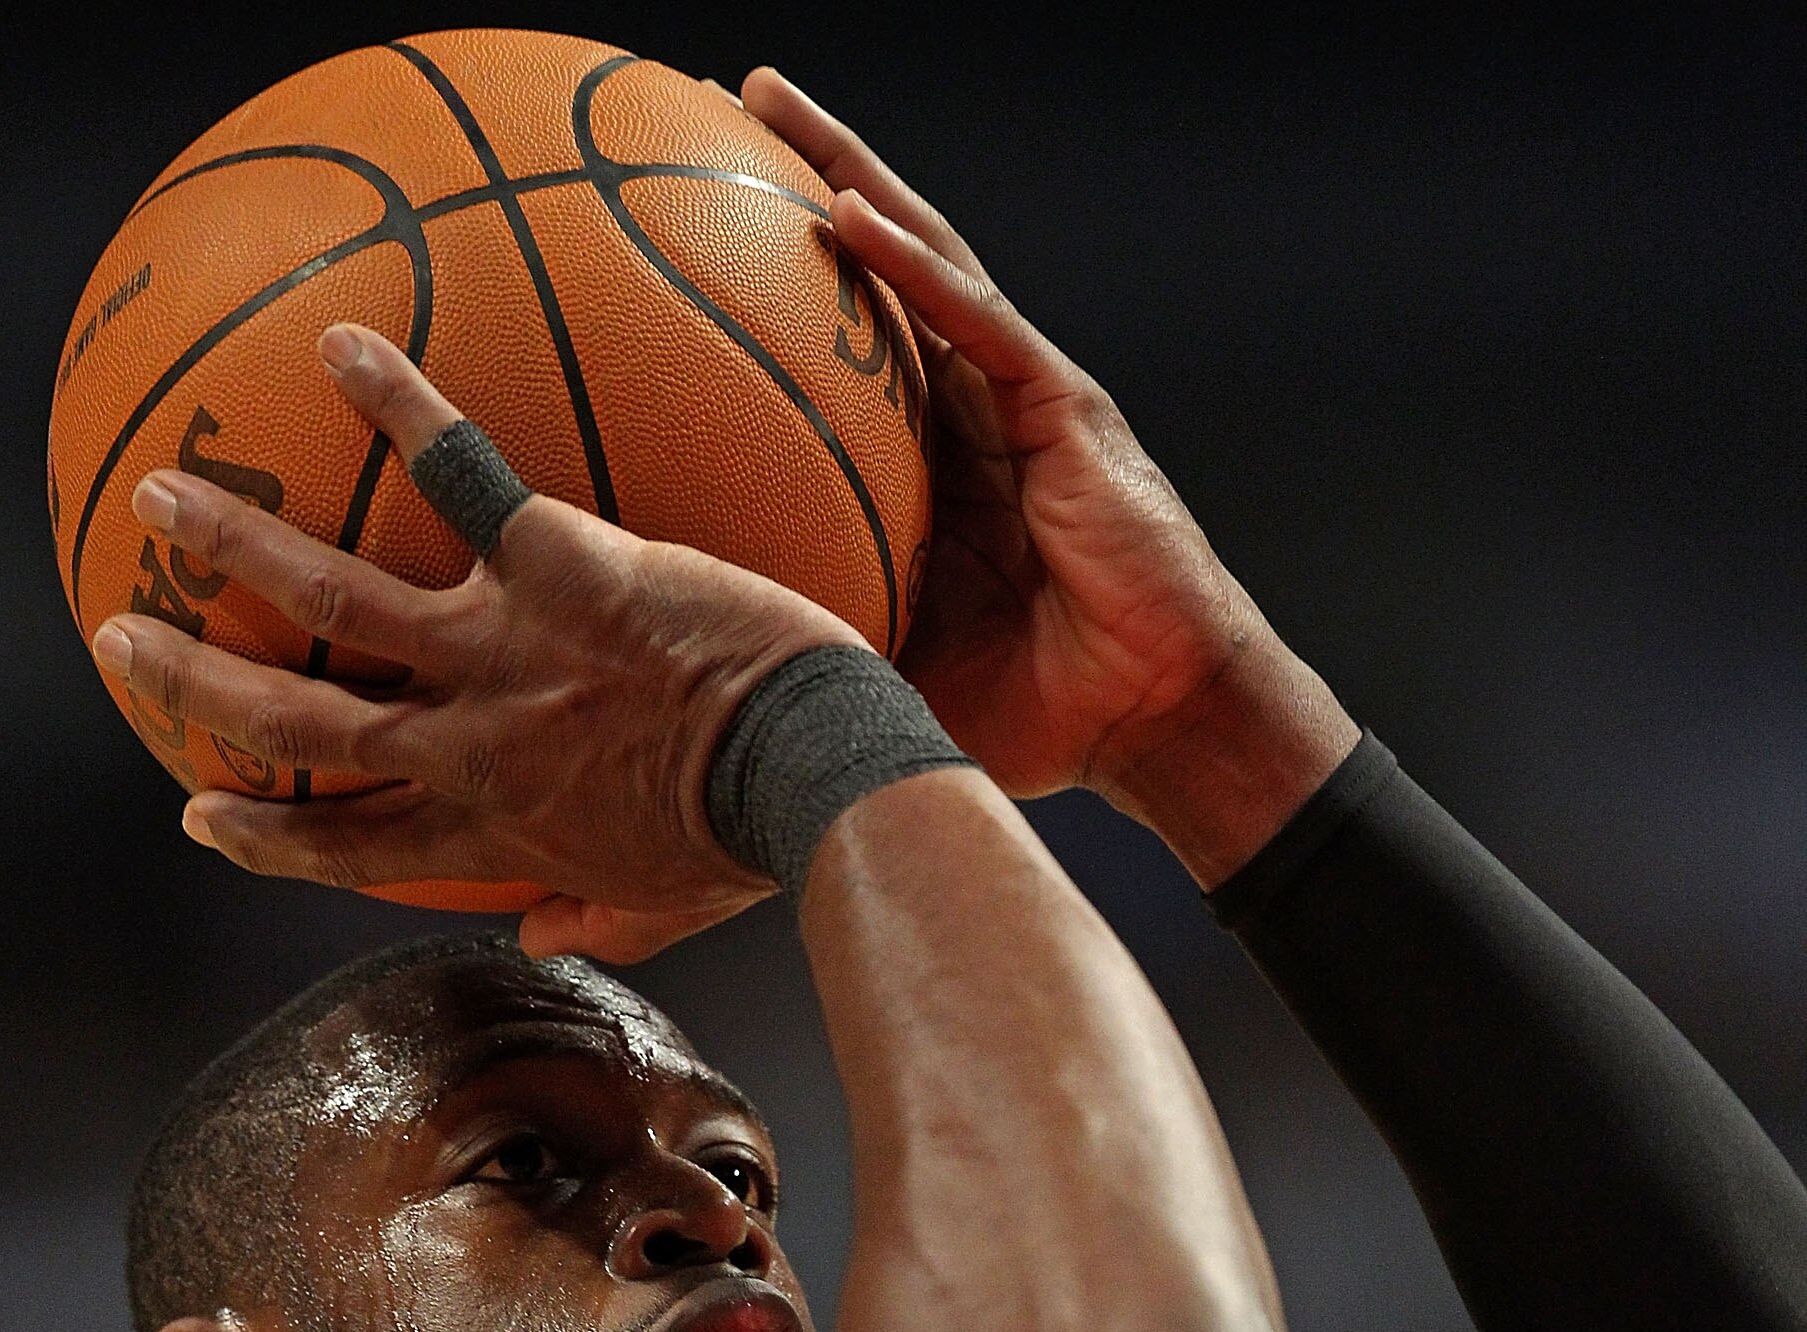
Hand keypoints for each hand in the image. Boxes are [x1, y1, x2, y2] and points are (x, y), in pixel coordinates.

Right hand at [95, 327, 859, 958]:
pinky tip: (340, 346)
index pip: (348, 847)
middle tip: (121, 643)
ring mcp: (501, 655)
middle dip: (198, 687)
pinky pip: (461, 474)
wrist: (810, 775)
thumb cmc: (757, 842)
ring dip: (236, 544)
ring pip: (331, 603)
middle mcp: (468, 748)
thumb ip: (598, 920)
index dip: (266, 840)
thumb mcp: (669, 908)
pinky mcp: (557, 565)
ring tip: (161, 494)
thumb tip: (547, 941)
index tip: (201, 816)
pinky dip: (399, 409)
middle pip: (299, 725)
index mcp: (491, 828)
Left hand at [741, 70, 1355, 882]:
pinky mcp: (1063, 408)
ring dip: (845, 173)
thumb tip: (699, 640)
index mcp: (934, 468)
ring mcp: (1020, 400)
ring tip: (761, 104)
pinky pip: (977, 323)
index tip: (682, 237)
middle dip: (802, 177)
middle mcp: (972, 412)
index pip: (846, 349)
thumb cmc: (1038, 717)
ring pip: (922, 256)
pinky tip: (845, 210)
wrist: (1154, 722)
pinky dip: (913, 266)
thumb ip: (815, 633)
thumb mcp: (894, 673)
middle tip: (707, 108)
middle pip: (877, 266)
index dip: (775, 284)